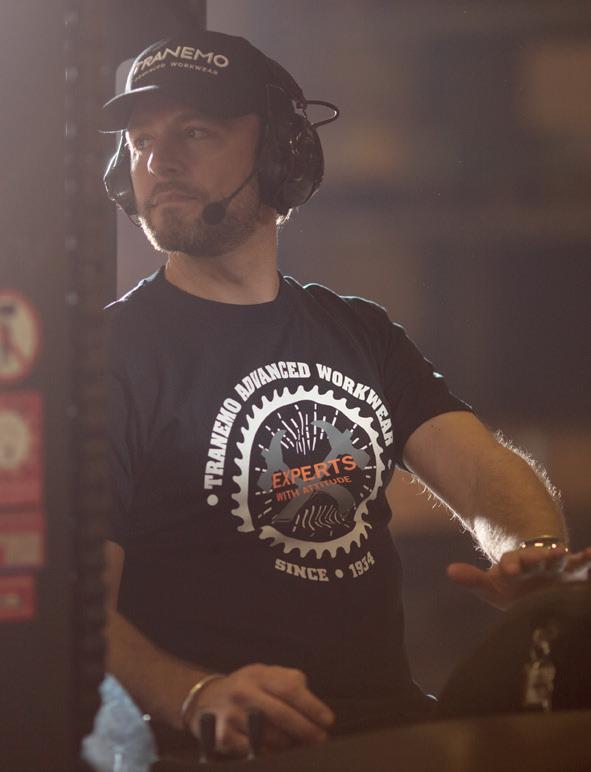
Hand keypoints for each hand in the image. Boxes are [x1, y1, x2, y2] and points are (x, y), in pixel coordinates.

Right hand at [184, 663, 334, 756]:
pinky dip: (264, 752)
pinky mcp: (222, 736)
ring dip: (287, 744)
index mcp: (258, 674)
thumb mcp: (265, 674)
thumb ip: (289, 680)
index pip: (290, 689)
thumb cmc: (246, 687)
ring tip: (296, 745)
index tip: (328, 720)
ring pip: (268, 736)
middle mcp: (244, 692)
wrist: (204, 698)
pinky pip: (250, 750)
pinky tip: (271, 751)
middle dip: (305, 730)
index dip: (312, 706)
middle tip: (320, 740)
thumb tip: (311, 698)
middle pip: (281, 714)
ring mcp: (231, 714)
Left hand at [447, 546, 590, 609]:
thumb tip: (449, 571)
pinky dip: (588, 560)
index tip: (507, 569)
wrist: (536, 584)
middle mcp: (536, 562)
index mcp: (515, 565)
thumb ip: (473, 580)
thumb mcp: (492, 587)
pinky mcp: (574, 572)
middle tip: (537, 556)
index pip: (511, 563)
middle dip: (536, 558)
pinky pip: (583, 566)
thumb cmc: (513, 587)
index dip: (509, 565)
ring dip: (561, 557)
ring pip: (559, 560)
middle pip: (536, 558)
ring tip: (565, 553)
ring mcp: (555, 566)